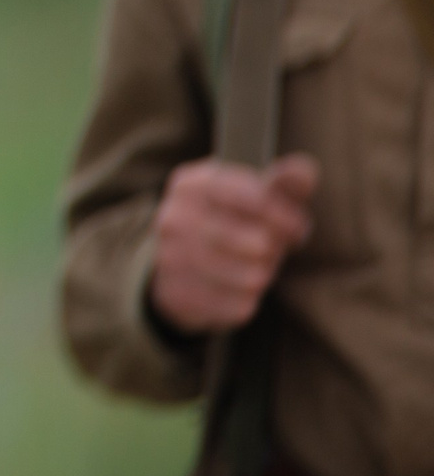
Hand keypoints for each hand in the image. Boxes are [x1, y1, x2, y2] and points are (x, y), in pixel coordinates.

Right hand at [148, 154, 319, 334]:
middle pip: (257, 242)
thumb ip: (282, 181)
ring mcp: (170, 258)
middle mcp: (173, 218)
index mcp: (191, 184)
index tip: (296, 225)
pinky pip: (239, 306)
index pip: (255, 198)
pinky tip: (237, 288)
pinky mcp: (178, 295)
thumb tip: (305, 168)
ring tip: (254, 266)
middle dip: (274, 248)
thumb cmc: (231, 220)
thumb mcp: (253, 194)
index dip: (285, 215)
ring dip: (263, 274)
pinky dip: (247, 300)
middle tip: (271, 247)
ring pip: (251, 277)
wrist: (180, 261)